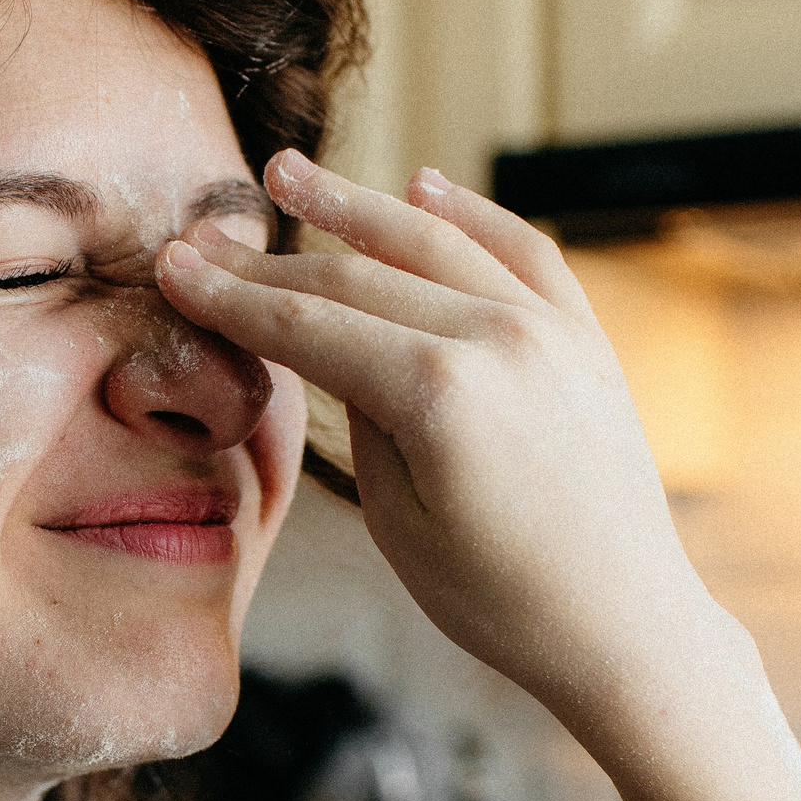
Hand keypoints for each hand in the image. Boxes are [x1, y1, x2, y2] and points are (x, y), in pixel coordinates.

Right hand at [158, 150, 741, 731]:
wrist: (624, 626)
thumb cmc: (501, 599)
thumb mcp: (398, 520)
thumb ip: (361, 417)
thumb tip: (331, 348)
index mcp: (439, 393)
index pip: (307, 327)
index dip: (232, 298)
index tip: (177, 269)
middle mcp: (498, 339)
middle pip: (356, 279)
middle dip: (270, 258)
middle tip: (205, 237)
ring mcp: (549, 329)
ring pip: (432, 240)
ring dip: (354, 203)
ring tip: (289, 174)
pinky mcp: (584, 338)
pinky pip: (521, 250)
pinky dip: (468, 213)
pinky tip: (422, 186)